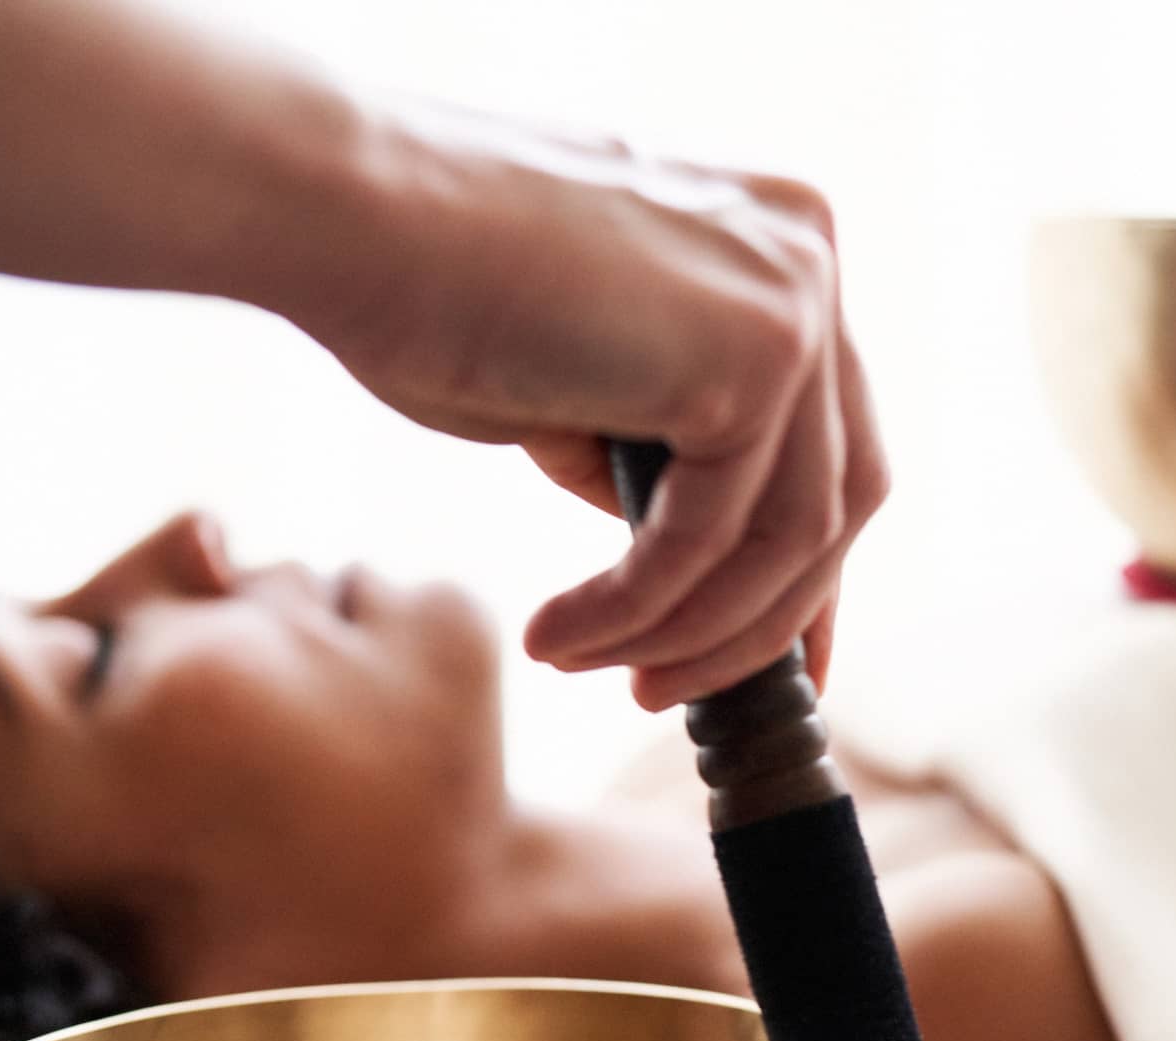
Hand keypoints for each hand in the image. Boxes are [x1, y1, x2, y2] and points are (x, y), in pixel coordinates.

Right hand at [292, 104, 890, 708]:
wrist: (340, 213)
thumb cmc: (427, 289)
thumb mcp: (582, 384)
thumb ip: (658, 451)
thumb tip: (690, 557)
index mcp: (777, 250)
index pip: (830, 452)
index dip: (802, 581)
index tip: (768, 672)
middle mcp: (808, 258)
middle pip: (835, 503)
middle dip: (754, 625)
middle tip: (659, 693)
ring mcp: (793, 301)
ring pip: (790, 540)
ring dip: (689, 634)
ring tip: (594, 671)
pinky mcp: (753, 354)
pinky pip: (708, 540)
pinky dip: (637, 611)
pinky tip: (558, 638)